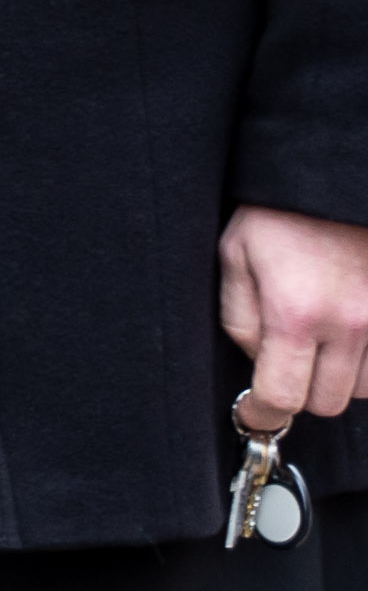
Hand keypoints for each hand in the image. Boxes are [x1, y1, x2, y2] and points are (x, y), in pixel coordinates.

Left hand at [220, 203, 367, 431]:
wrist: (333, 178)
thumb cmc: (280, 213)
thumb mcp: (235, 256)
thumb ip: (241, 319)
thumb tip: (258, 363)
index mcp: (296, 312)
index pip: (282, 396)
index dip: (261, 412)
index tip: (254, 412)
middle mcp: (350, 323)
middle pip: (327, 403)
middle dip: (300, 391)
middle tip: (287, 363)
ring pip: (363, 390)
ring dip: (337, 375)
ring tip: (320, 338)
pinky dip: (367, 361)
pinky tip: (348, 334)